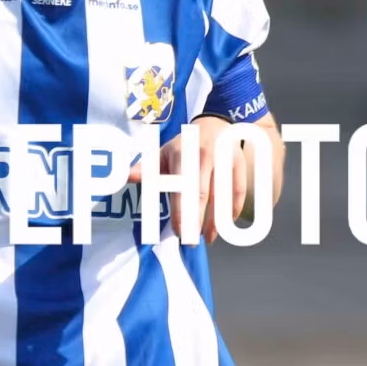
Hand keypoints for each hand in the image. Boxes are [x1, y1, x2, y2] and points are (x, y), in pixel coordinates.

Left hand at [125, 116, 242, 241]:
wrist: (215, 124)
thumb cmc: (185, 146)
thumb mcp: (164, 152)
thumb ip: (147, 167)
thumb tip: (127, 177)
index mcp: (182, 153)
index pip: (181, 187)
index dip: (180, 211)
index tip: (178, 231)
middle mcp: (205, 155)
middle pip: (203, 194)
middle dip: (196, 220)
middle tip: (191, 241)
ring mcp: (225, 158)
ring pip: (222, 194)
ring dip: (216, 220)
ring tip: (208, 237)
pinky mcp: (239, 164)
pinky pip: (238, 190)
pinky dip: (233, 209)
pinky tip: (226, 224)